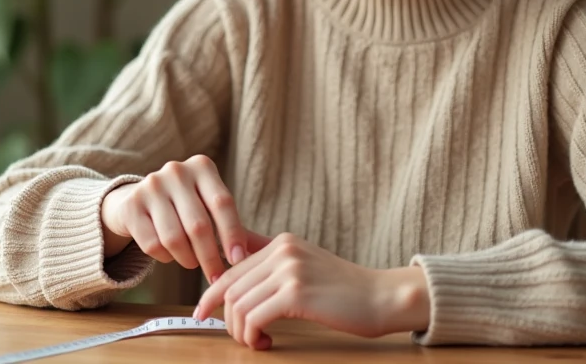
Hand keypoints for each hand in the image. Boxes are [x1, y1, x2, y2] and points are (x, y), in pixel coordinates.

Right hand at [100, 155, 252, 283]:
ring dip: (187, 260)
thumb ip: (236, 227)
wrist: (136, 199)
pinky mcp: (131, 206)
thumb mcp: (210, 207)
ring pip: (174, 238)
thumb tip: (270, 251)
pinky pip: (153, 245)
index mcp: (202, 167)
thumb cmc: (186, 207)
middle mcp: (176, 170)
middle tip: (217, 277)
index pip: (223, 203)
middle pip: (199, 225)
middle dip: (210, 257)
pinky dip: (166, 259)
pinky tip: (171, 255)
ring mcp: (150, 186)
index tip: (239, 260)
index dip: (232, 234)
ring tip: (193, 263)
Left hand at [193, 233, 430, 350]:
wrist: (381, 297)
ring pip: (238, 304)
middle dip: (226, 318)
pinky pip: (254, 317)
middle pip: (230, 287)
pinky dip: (252, 335)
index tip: (204, 313)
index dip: (212, 294)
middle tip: (240, 337)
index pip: (231, 268)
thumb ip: (271, 262)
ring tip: (257, 341)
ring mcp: (289, 270)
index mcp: (281, 242)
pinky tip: (266, 342)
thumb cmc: (344, 289)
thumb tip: (233, 264)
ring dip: (240, 331)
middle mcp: (282, 250)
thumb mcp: (305, 264)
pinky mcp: (296, 293)